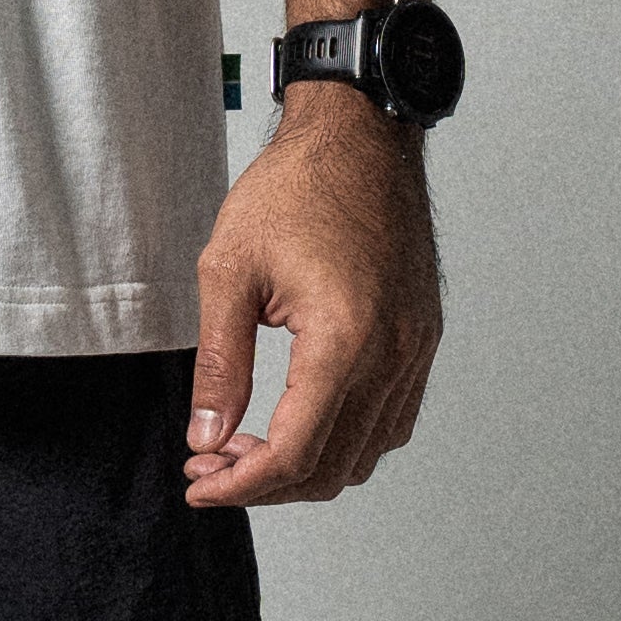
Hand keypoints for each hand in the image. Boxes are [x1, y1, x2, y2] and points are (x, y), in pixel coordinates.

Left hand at [184, 89, 440, 508]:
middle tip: (211, 465)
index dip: (240, 485)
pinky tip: (300, 420)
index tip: (199, 484)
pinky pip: (391, 420)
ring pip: (367, 453)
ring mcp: (415, 350)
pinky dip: (346, 438)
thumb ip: (220, 364)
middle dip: (265, 483)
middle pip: (333, 468)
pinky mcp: (421, 339)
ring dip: (307, 466)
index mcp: (345, 340)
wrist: (359, 134)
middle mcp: (392, 355)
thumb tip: (206, 437)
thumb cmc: (295, 186)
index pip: (294, 453)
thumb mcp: (229, 268)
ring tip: (247, 445)